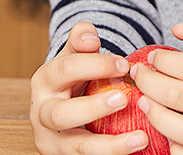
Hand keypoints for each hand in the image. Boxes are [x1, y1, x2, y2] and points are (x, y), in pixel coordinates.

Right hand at [30, 22, 150, 154]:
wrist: (65, 104)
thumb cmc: (75, 76)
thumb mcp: (74, 54)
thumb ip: (81, 39)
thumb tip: (91, 39)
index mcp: (44, 81)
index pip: (66, 69)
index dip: (96, 65)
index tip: (124, 64)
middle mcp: (42, 114)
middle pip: (61, 114)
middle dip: (93, 108)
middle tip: (123, 99)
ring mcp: (52, 142)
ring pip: (76, 148)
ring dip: (109, 146)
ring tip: (140, 139)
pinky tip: (134, 151)